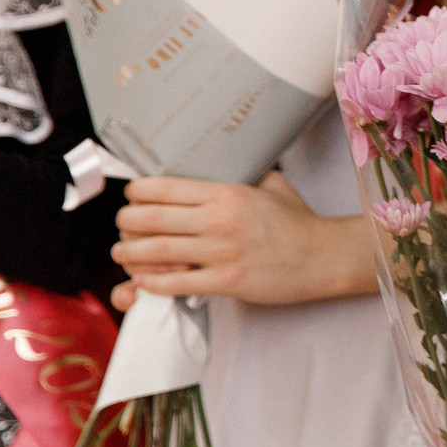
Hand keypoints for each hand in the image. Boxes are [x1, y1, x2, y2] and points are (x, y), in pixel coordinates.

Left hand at [110, 173, 376, 306]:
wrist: (324, 256)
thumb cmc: (298, 222)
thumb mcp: (272, 186)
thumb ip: (245, 176)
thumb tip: (227, 163)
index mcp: (227, 193)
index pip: (164, 188)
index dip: (137, 192)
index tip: (132, 196)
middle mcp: (219, 220)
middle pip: (150, 218)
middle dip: (126, 222)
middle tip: (124, 226)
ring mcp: (221, 251)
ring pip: (154, 252)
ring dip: (128, 253)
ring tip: (122, 252)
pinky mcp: (226, 281)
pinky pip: (174, 283)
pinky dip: (151, 283)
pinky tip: (144, 281)